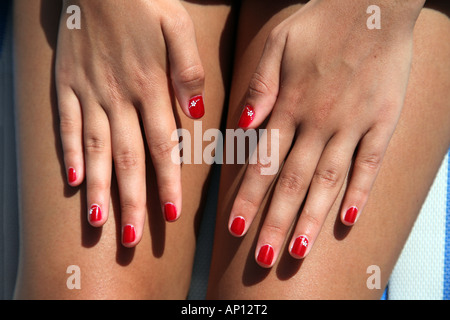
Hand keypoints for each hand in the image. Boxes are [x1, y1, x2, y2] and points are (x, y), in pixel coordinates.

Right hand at [56, 0, 204, 246]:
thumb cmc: (144, 1)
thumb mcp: (178, 27)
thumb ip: (188, 70)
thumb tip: (195, 112)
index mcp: (150, 85)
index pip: (163, 146)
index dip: (168, 182)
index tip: (171, 215)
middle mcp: (118, 96)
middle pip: (127, 158)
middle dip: (131, 201)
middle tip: (133, 237)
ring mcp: (89, 92)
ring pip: (96, 150)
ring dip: (98, 188)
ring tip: (99, 223)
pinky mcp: (66, 85)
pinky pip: (67, 125)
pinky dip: (70, 153)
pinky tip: (72, 180)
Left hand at [228, 0, 423, 266]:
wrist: (373, 3)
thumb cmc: (320, 22)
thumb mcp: (278, 43)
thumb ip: (259, 85)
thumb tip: (243, 124)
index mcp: (289, 105)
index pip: (263, 162)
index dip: (248, 197)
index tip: (235, 228)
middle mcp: (318, 122)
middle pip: (293, 182)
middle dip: (275, 221)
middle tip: (262, 257)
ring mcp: (352, 124)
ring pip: (328, 181)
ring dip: (312, 219)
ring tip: (298, 251)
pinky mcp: (382, 122)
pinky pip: (370, 163)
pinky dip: (360, 192)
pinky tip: (348, 219)